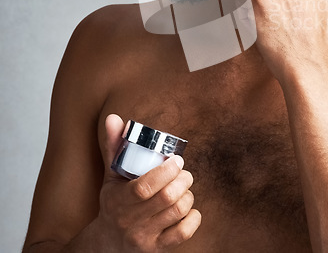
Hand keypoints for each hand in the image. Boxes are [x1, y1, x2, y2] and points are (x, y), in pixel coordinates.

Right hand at [95, 114, 200, 251]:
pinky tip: (190, 209)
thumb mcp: (110, 176)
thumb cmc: (113, 204)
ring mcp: (145, 238)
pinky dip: (194, 218)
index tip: (176, 160)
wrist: (106, 246)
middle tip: (184, 172)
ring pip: (178, 212)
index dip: (166, 171)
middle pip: (167, 198)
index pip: (145, 187)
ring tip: (185, 187)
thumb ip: (113, 146)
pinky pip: (183, 234)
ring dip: (188, 195)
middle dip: (183, 179)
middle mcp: (131, 222)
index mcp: (118, 201)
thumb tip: (113, 117)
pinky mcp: (157, 249)